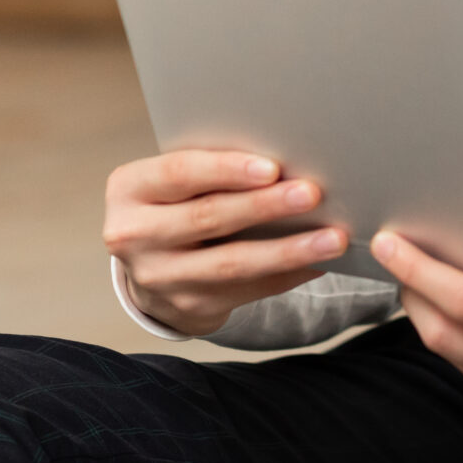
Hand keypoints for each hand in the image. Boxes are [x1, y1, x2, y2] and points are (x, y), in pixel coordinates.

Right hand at [103, 150, 346, 336]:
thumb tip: (287, 155)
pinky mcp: (188, 307)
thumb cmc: (178, 201)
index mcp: (130, 189)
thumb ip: (214, 166)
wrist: (153, 262)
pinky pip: (247, 290)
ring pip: (232, 263)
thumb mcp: (178, 179)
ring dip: (288, 250)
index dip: (226, 169)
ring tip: (332, 238)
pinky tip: (320, 262)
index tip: (271, 167)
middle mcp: (134, 236)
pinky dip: (288, 275)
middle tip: (312, 193)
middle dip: (265, 206)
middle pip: (208, 217)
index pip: (179, 173)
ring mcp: (159, 278)